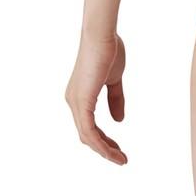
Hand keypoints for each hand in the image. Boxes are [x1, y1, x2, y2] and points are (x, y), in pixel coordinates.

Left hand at [65, 32, 127, 164]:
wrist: (102, 35)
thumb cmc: (108, 51)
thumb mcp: (114, 80)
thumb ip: (115, 99)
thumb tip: (119, 120)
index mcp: (80, 96)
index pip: (89, 126)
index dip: (105, 139)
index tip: (119, 148)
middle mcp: (74, 102)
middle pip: (87, 135)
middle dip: (105, 148)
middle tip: (121, 158)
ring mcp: (76, 103)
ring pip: (87, 137)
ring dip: (104, 150)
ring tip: (121, 159)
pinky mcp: (81, 102)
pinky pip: (89, 131)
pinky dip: (101, 143)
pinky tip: (112, 150)